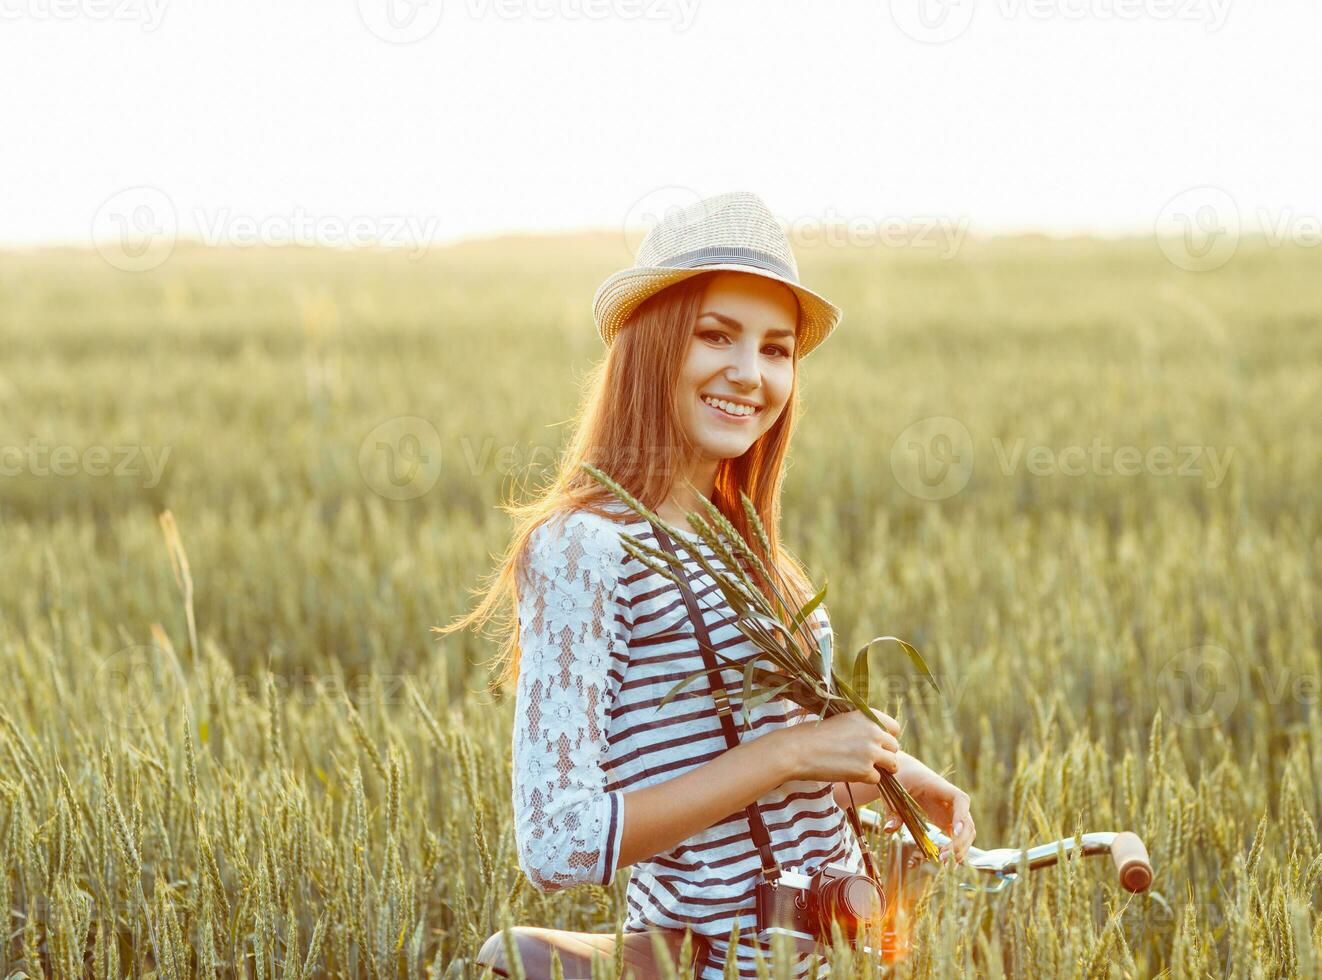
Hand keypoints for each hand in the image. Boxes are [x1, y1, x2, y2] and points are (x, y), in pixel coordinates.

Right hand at [779, 709, 900, 783]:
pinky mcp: (865, 770)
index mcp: (867, 715)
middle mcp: (874, 731)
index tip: (878, 744)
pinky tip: (850, 774)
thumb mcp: (842, 720)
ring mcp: (871, 751)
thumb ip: (862, 726)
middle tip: (869, 760)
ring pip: (892, 764)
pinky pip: (877, 779)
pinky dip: (866, 779)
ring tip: (864, 769)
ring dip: (881, 769)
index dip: (887, 737)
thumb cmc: (814, 734)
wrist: (798, 750)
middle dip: (885, 755)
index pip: (893, 728)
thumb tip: (877, 737)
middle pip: (894, 747)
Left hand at [882, 775, 974, 863]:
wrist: (906, 772)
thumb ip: (892, 809)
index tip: (954, 831)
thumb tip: (890, 829)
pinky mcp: (948, 821)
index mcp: (939, 787)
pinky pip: (958, 837)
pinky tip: (947, 861)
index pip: (960, 799)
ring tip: (944, 862)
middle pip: (967, 821)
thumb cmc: (901, 777)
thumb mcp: (893, 789)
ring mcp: (952, 812)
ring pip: (967, 832)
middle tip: (943, 857)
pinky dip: (956, 849)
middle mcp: (950, 800)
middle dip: (960, 841)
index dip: (961, 815)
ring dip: (960, 848)